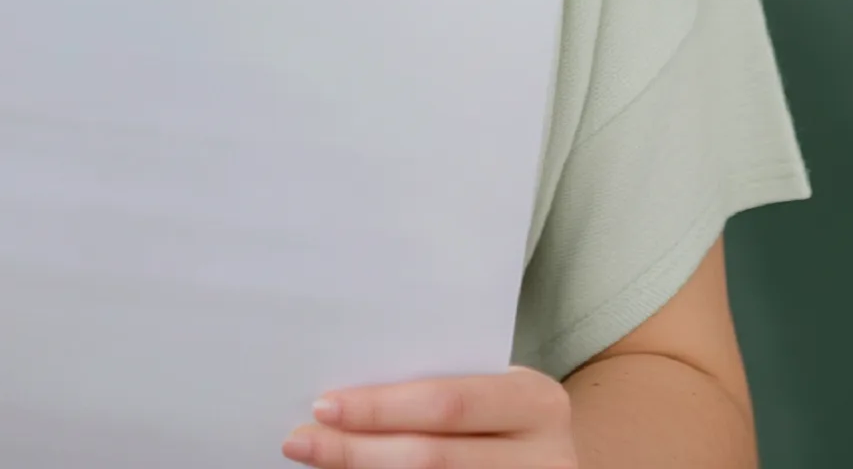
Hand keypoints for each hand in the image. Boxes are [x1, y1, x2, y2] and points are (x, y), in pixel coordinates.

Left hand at [282, 366, 574, 468]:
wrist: (550, 463)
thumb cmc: (506, 419)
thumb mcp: (495, 395)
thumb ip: (444, 391)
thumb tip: (344, 401)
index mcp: (537, 402)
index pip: (446, 403)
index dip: (380, 408)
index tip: (323, 405)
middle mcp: (545, 456)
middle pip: (431, 459)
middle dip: (357, 450)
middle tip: (301, 442)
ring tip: (319, 465)